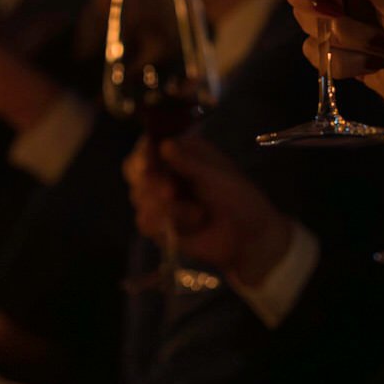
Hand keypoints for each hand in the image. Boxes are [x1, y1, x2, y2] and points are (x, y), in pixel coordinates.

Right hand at [125, 131, 294, 285]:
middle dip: (152, 184)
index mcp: (181, 155)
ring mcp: (159, 200)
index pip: (148, 147)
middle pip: (135, 172)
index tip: (148, 165)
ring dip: (170, 209)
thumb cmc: (239, 200)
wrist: (248, 239)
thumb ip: (188, 162)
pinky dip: (166, 224)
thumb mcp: (217, 176)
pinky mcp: (158, 225)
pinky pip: (144, 221)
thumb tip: (163, 144)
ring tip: (198, 215)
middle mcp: (165, 174)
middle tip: (171, 193)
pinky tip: (189, 227)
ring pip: (139, 198)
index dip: (143, 155)